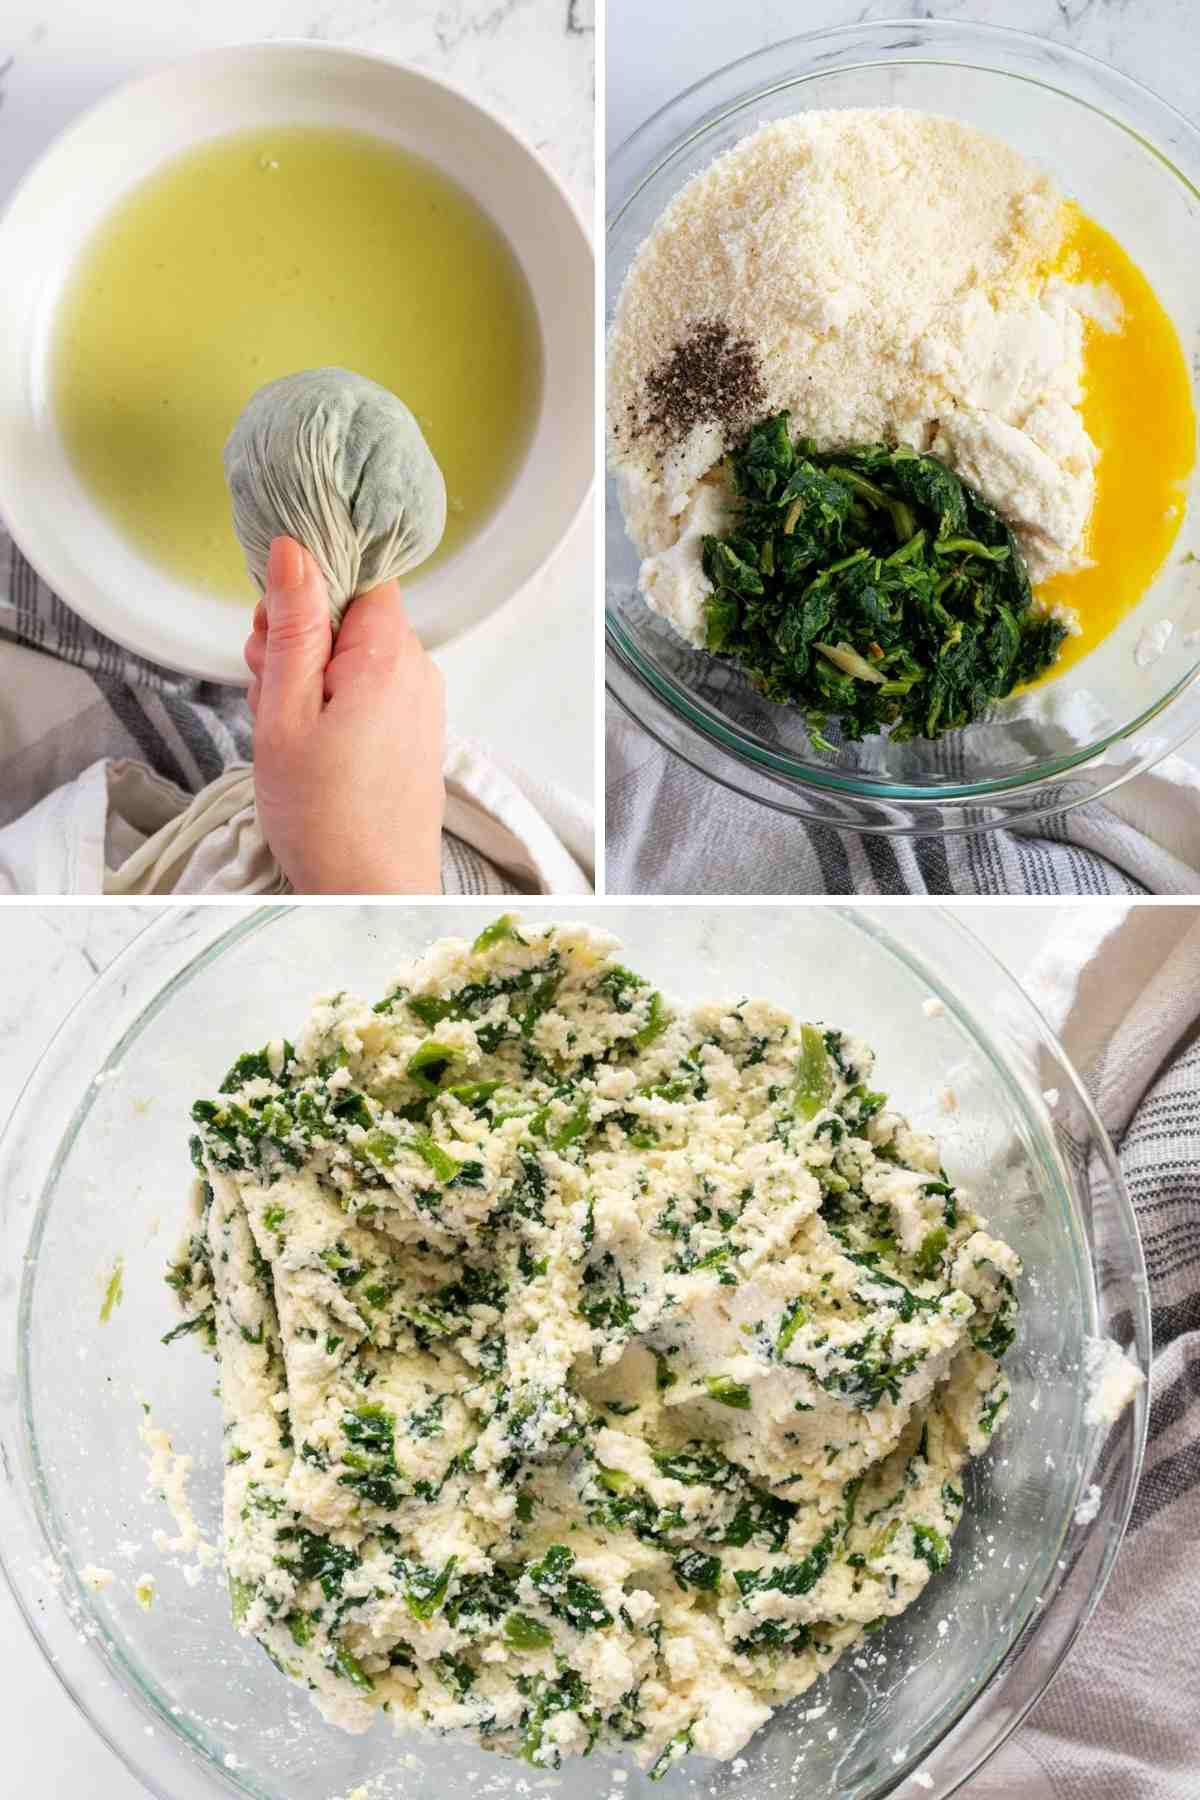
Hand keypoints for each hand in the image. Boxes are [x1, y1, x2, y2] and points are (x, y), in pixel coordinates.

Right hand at [244, 535, 444, 893]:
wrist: (370, 892)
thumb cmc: (326, 818)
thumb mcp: (285, 712)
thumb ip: (292, 626)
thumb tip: (294, 550)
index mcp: (389, 656)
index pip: (357, 573)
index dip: (307, 591)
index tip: (274, 629)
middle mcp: (418, 672)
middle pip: (351, 616)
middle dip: (299, 640)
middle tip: (269, 692)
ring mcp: (422, 704)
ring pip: (353, 657)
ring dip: (310, 678)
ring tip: (288, 731)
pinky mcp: (415, 732)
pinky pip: (369, 693)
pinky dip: (332, 707)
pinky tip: (312, 746)